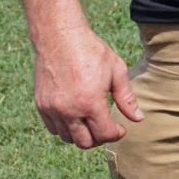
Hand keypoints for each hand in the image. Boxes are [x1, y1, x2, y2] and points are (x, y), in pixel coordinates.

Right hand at [33, 21, 141, 147]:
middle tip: (105, 127)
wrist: (59, 36)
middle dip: (99, 138)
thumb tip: (138, 119)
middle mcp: (69, 110)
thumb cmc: (91, 50)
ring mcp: (52, 108)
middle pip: (85, 143)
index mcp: (90, 102)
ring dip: (81, 134)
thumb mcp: (116, 70)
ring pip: (67, 138)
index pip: (105, 134)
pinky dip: (64, 127)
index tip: (120, 128)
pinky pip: (53, 128)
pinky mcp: (41, 104)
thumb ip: (127, 98)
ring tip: (90, 121)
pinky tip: (74, 115)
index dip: (116, 134)